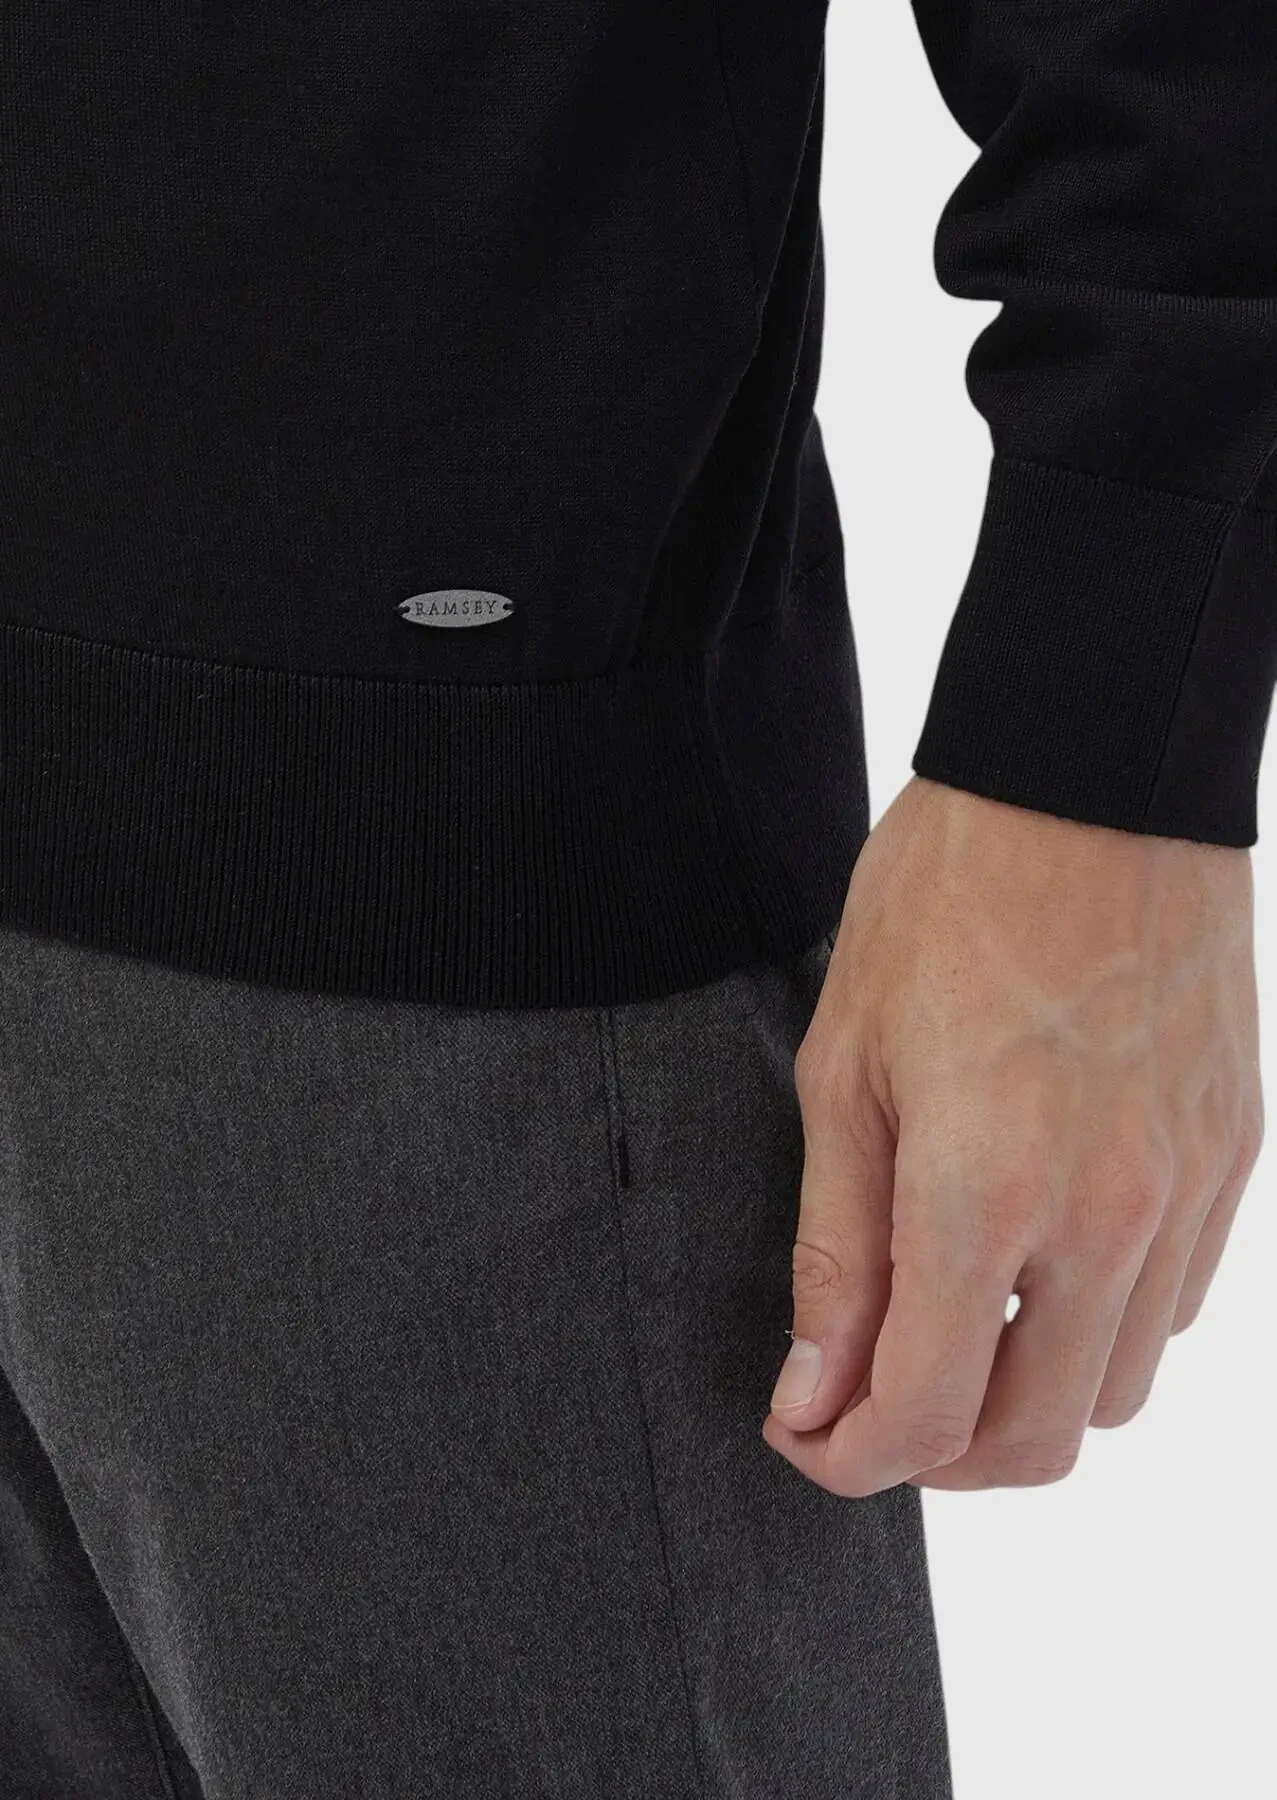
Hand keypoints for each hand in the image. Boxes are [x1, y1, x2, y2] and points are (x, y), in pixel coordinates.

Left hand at [764, 775, 1263, 1493]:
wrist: (1088, 776)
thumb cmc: (945, 897)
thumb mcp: (845, 1068)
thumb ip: (837, 1248)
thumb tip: (814, 1389)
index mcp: (986, 1195)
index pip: (926, 1417)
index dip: (850, 1457)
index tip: (806, 1435)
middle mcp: (1106, 1218)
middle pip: (1035, 1442)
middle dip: (937, 1457)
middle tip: (869, 1404)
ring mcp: (1186, 1191)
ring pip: (1116, 1389)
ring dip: (1025, 1399)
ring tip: (953, 1330)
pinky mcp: (1232, 1153)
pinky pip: (1176, 1304)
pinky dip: (1100, 1326)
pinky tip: (1041, 1262)